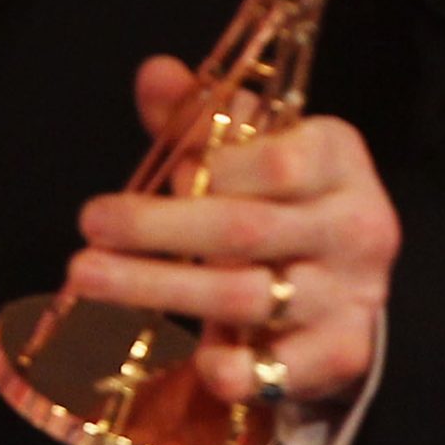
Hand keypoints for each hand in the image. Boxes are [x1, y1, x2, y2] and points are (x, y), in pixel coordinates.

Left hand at [65, 54, 398, 407]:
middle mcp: (356, 224)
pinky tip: (196, 360)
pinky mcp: (340, 353)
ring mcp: (351, 294)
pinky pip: (281, 370)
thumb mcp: (254, 144)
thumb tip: (153, 74)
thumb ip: (202, 115)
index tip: (169, 172)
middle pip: (248, 229)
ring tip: (89, 276)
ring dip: (161, 287)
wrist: (348, 279)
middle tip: (91, 222)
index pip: (281, 162)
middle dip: (158, 226)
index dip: (219, 168)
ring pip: (247, 295)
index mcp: (337, 156)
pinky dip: (236, 368)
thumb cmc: (285, 196)